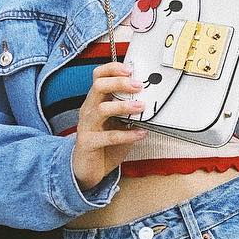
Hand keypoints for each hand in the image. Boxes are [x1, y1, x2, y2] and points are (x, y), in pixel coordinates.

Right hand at [71, 61, 148, 190]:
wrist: (87, 169)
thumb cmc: (104, 143)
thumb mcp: (118, 123)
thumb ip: (129, 110)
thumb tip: (151, 98)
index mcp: (95, 101)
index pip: (98, 76)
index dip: (112, 69)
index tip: (130, 69)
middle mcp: (89, 110)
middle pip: (98, 87)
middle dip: (119, 83)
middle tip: (138, 86)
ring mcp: (87, 126)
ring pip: (101, 109)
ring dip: (123, 106)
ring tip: (141, 107)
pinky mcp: (88, 143)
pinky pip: (108, 137)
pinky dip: (127, 135)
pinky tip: (141, 133)